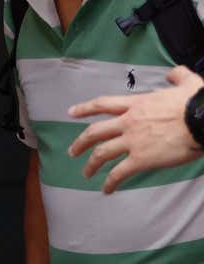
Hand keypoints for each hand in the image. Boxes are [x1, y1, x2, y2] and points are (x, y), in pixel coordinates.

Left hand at [67, 65, 203, 192]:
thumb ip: (177, 76)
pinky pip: (119, 173)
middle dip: (80, 142)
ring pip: (102, 153)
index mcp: (137, 104)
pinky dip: (110, 182)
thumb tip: (173, 73)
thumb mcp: (188, 83)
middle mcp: (128, 122)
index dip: (85, 108)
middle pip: (95, 132)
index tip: (71, 112)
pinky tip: (107, 189)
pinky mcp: (142, 159)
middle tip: (72, 151)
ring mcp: (133, 141)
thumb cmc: (198, 103)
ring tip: (86, 173)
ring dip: (91, 164)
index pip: (103, 105)